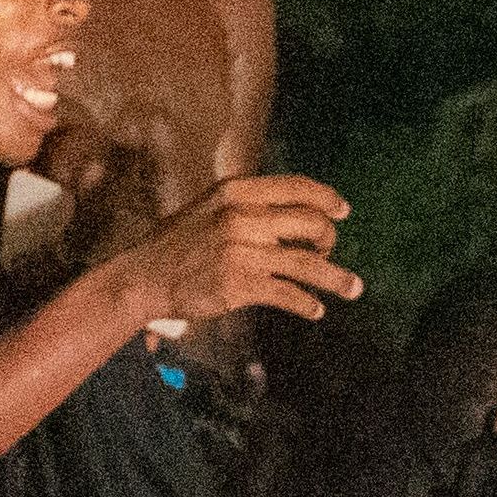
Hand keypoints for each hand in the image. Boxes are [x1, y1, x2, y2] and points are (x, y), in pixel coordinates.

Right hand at [96, 173, 357, 340]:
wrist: (142, 277)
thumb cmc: (179, 244)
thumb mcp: (210, 208)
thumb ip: (248, 205)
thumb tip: (298, 212)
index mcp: (236, 192)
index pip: (297, 186)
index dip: (327, 198)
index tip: (342, 211)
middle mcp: (241, 217)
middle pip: (310, 223)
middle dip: (328, 240)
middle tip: (327, 253)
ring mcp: (240, 251)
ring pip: (307, 263)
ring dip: (337, 278)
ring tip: (353, 289)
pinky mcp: (238, 285)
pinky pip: (288, 294)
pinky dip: (307, 304)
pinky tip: (315, 310)